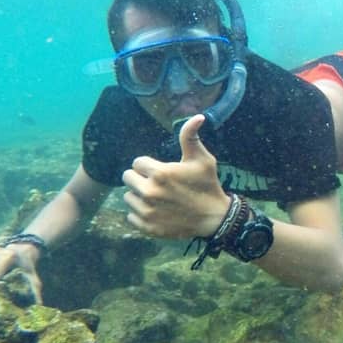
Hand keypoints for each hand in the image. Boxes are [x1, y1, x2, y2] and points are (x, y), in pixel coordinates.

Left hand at [122, 114, 230, 238]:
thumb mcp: (202, 159)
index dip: (149, 165)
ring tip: (158, 198)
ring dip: (139, 196)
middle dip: (140, 178)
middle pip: (128, 178)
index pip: (137, 162)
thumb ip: (190, 137)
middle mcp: (149, 192)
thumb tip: (197, 116)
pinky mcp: (147, 227)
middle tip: (158, 183)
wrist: (214, 218)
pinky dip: (140, 214)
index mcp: (160, 173)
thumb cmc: (207, 185)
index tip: (162, 171)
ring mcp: (147, 212)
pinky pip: (131, 216)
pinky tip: (156, 211)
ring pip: (128, 197)